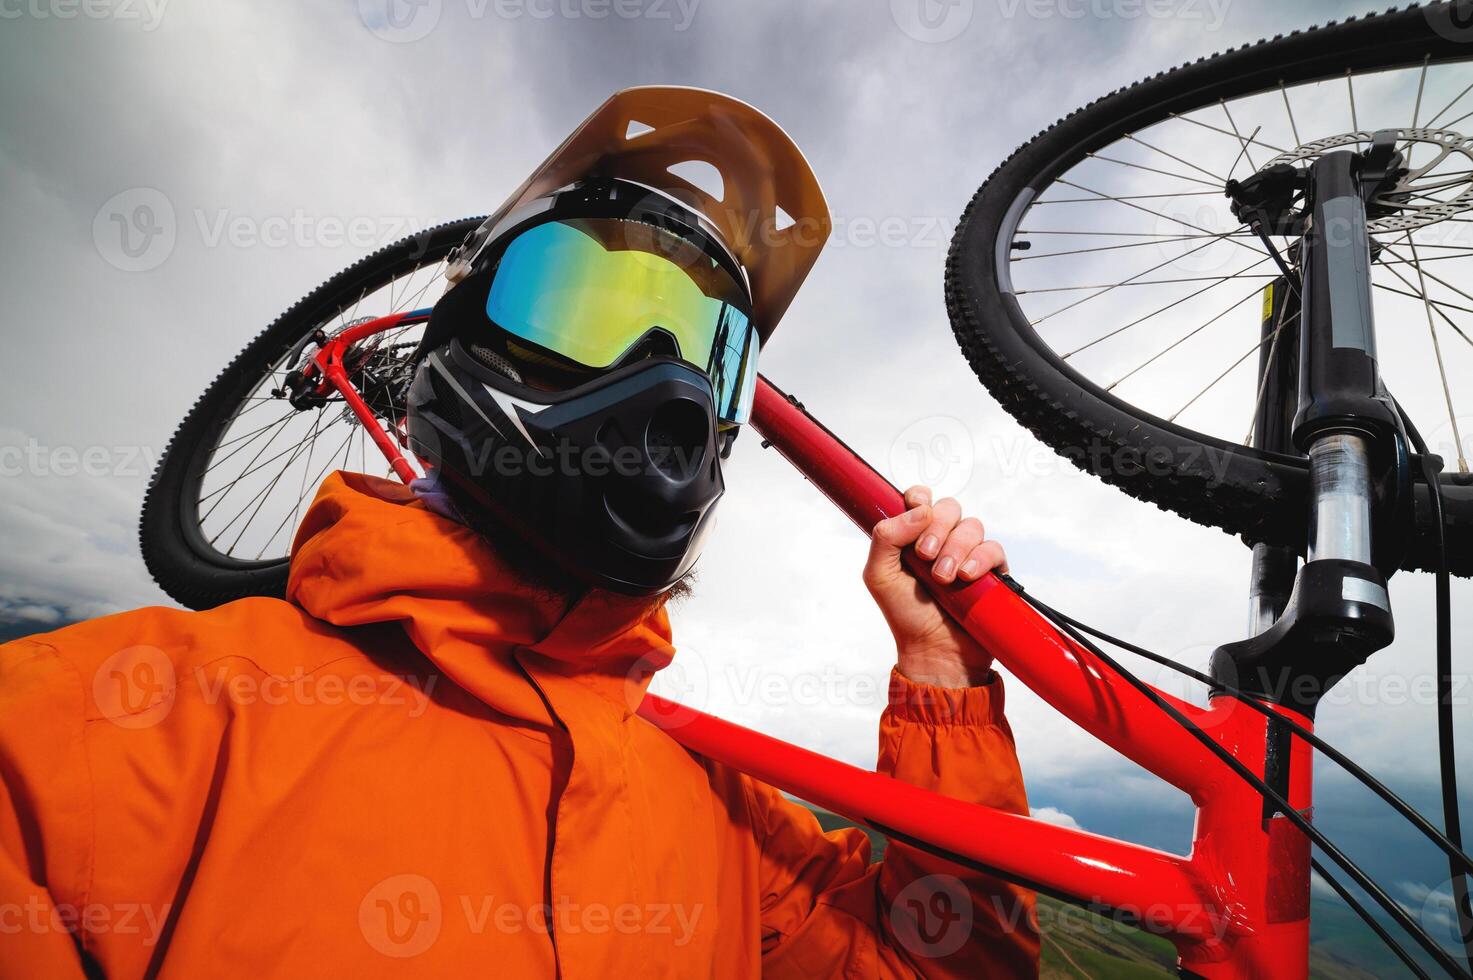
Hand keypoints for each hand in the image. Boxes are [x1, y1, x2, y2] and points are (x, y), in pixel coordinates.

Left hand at [862, 486, 1007, 687]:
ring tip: (944, 578)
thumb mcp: (879, 575)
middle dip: (937, 528)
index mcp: (914, 536)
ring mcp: (968, 554)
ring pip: (971, 526)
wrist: (934, 651)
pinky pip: (994, 548)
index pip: (921, 499)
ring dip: (956, 548)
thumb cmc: (904, 614)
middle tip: (925, 556)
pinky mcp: (992, 571)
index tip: (917, 509)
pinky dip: (981, 558)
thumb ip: (885, 537)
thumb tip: (920, 509)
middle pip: (949, 508)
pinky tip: (967, 576)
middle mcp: (942, 540)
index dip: (920, 498)